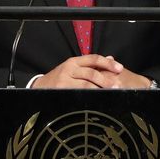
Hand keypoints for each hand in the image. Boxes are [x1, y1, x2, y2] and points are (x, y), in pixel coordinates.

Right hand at [32, 55, 150, 88]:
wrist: (40, 87)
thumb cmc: (60, 78)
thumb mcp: (73, 68)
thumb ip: (90, 64)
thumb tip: (111, 59)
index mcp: (74, 61)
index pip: (94, 59)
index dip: (108, 63)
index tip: (120, 68)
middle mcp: (69, 69)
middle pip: (92, 73)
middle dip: (107, 79)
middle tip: (117, 85)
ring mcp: (65, 81)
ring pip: (87, 85)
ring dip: (101, 89)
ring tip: (111, 93)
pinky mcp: (62, 92)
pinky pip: (80, 94)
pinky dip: (90, 97)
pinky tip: (98, 99)